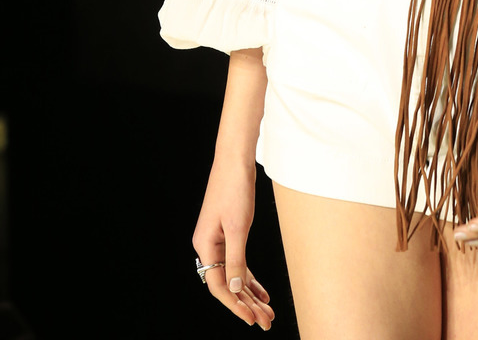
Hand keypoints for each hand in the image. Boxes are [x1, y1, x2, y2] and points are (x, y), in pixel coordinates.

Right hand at [192, 156, 274, 329]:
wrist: (236, 159)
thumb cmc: (234, 189)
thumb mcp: (238, 227)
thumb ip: (235, 259)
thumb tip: (233, 288)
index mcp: (205, 245)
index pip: (218, 285)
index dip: (236, 305)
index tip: (253, 319)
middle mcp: (208, 246)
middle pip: (227, 283)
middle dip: (246, 304)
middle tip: (267, 321)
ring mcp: (218, 240)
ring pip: (234, 275)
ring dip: (250, 294)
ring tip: (268, 311)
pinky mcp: (229, 233)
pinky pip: (238, 262)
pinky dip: (250, 278)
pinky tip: (262, 292)